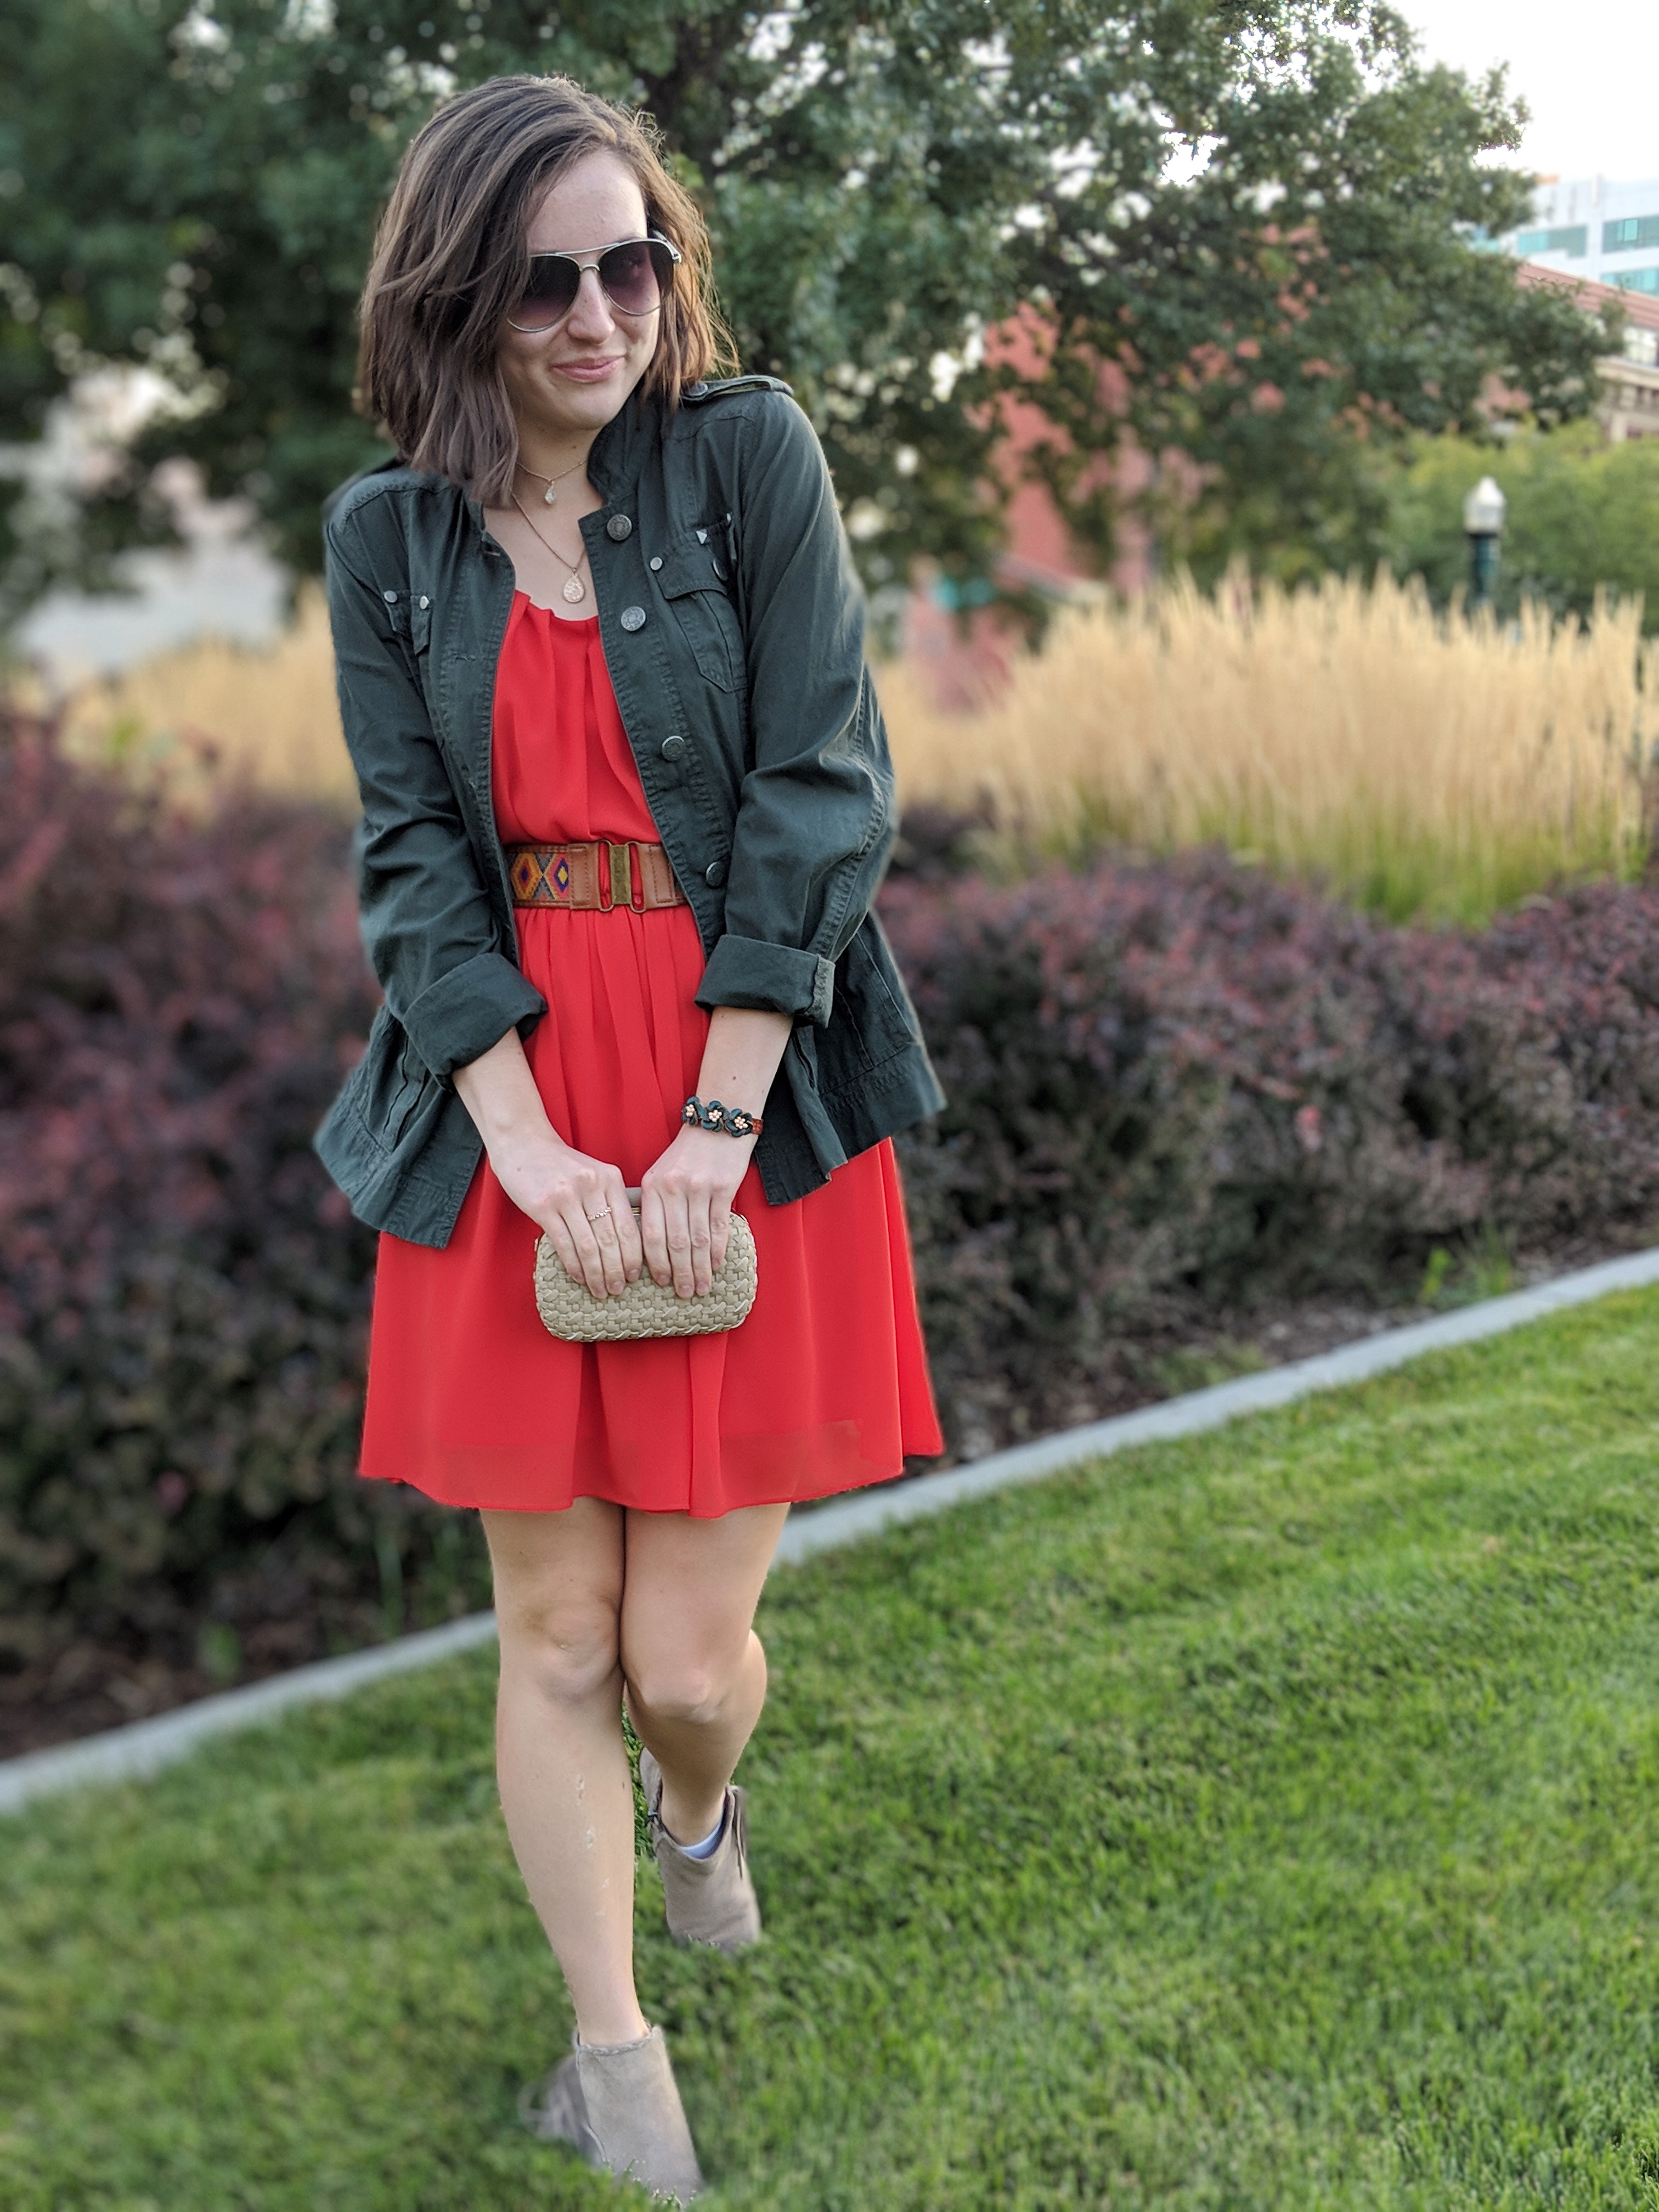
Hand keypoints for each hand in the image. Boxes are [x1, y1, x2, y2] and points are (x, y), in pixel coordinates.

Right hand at [488, 1128, 643, 1297]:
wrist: (524, 1143)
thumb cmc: (560, 1164)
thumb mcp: (594, 1173)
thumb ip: (610, 1200)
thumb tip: (627, 1243)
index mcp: (610, 1178)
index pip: (628, 1226)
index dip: (633, 1256)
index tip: (635, 1276)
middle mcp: (592, 1186)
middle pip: (611, 1240)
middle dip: (616, 1271)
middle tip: (618, 1290)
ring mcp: (567, 1196)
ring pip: (589, 1246)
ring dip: (596, 1274)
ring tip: (600, 1290)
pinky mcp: (543, 1206)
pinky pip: (564, 1244)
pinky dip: (574, 1265)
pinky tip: (578, 1277)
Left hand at [638, 1126, 754, 1296]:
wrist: (716, 1126)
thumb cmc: (685, 1156)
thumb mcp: (659, 1174)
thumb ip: (652, 1207)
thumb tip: (648, 1251)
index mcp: (652, 1187)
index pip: (650, 1234)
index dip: (655, 1263)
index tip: (659, 1283)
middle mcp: (673, 1188)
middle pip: (675, 1242)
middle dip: (679, 1273)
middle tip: (684, 1294)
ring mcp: (699, 1188)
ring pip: (698, 1239)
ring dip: (700, 1268)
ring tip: (702, 1287)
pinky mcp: (724, 1188)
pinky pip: (719, 1227)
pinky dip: (718, 1250)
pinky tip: (716, 1265)